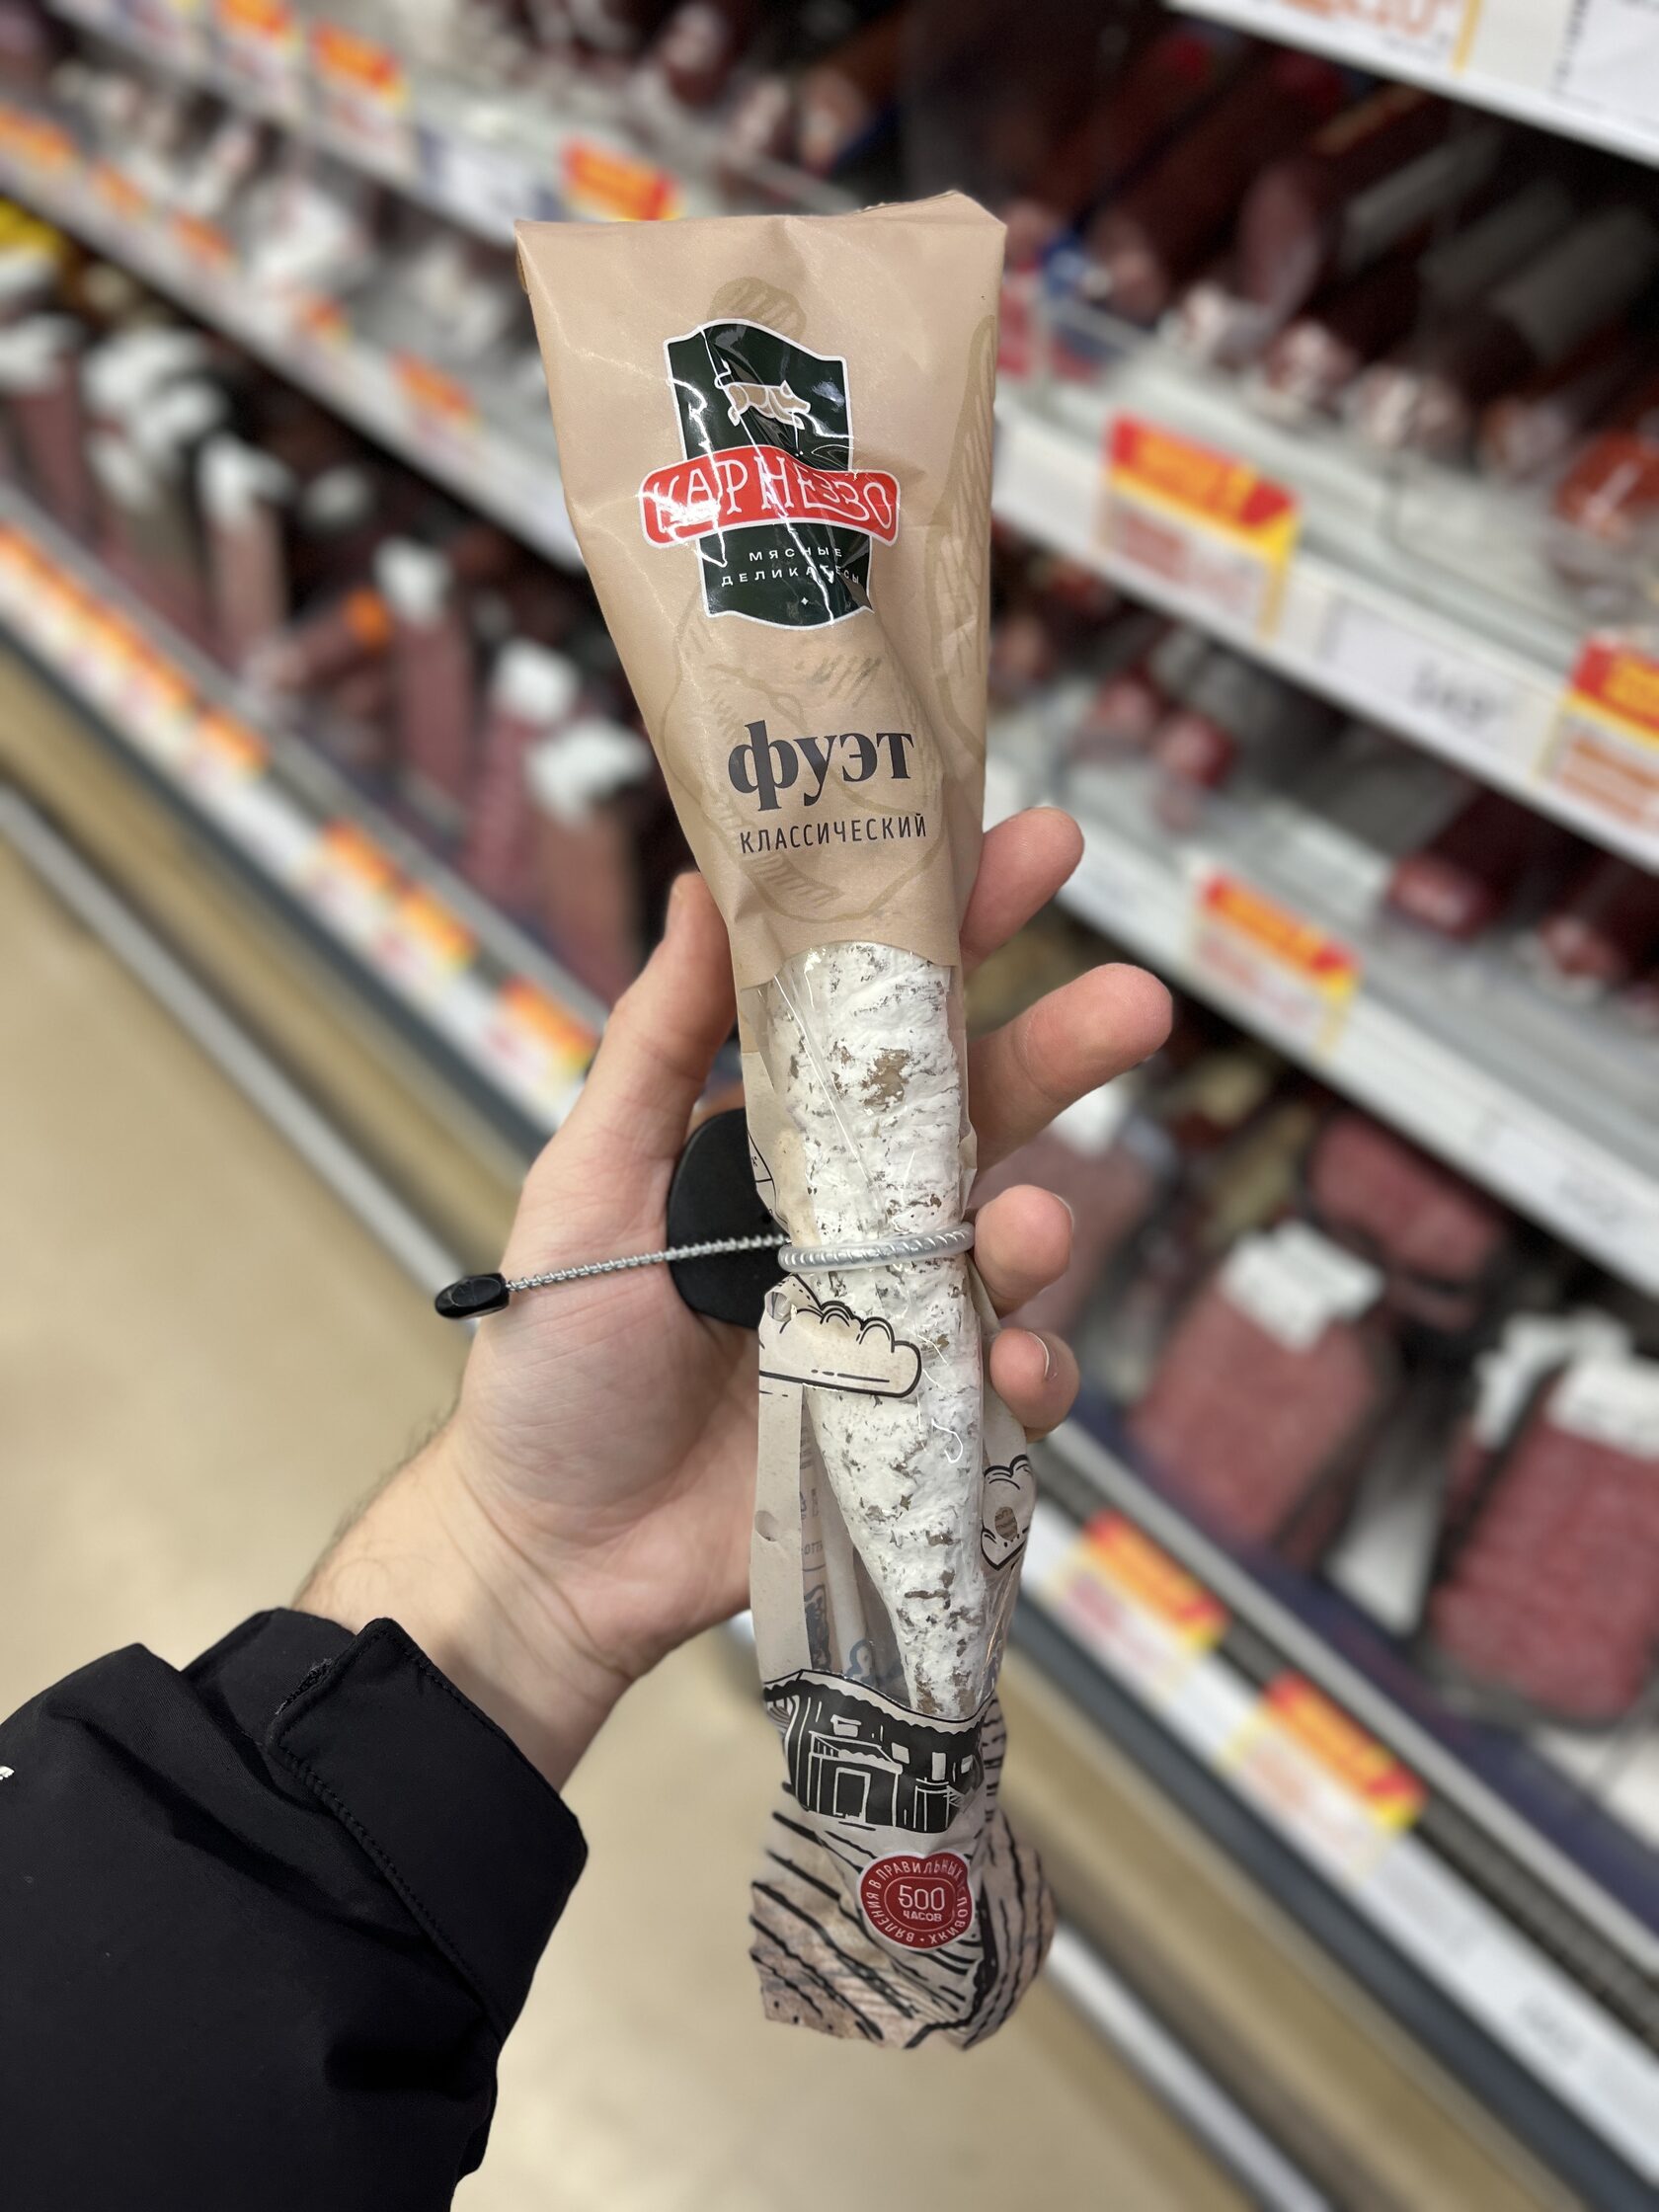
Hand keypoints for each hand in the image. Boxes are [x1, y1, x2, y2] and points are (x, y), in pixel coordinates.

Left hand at [300, 809, 1170, 1786]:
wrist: (554, 1550)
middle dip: (1064, 1048)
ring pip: (1009, 1245)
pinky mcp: (919, 1416)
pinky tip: (1007, 1367)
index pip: (881, 1012)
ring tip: (1030, 1225)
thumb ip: (655, 1047)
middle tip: (1132, 1000)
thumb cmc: (556, 1361)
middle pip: (982, 1111)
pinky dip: (1027, 1371)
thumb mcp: (588, 1184)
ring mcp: (897, 1314)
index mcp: (780, 1136)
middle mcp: (856, 1212)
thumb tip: (695, 884)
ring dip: (1043, 1225)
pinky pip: (1006, 1382)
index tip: (1036, 847)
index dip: (961, 928)